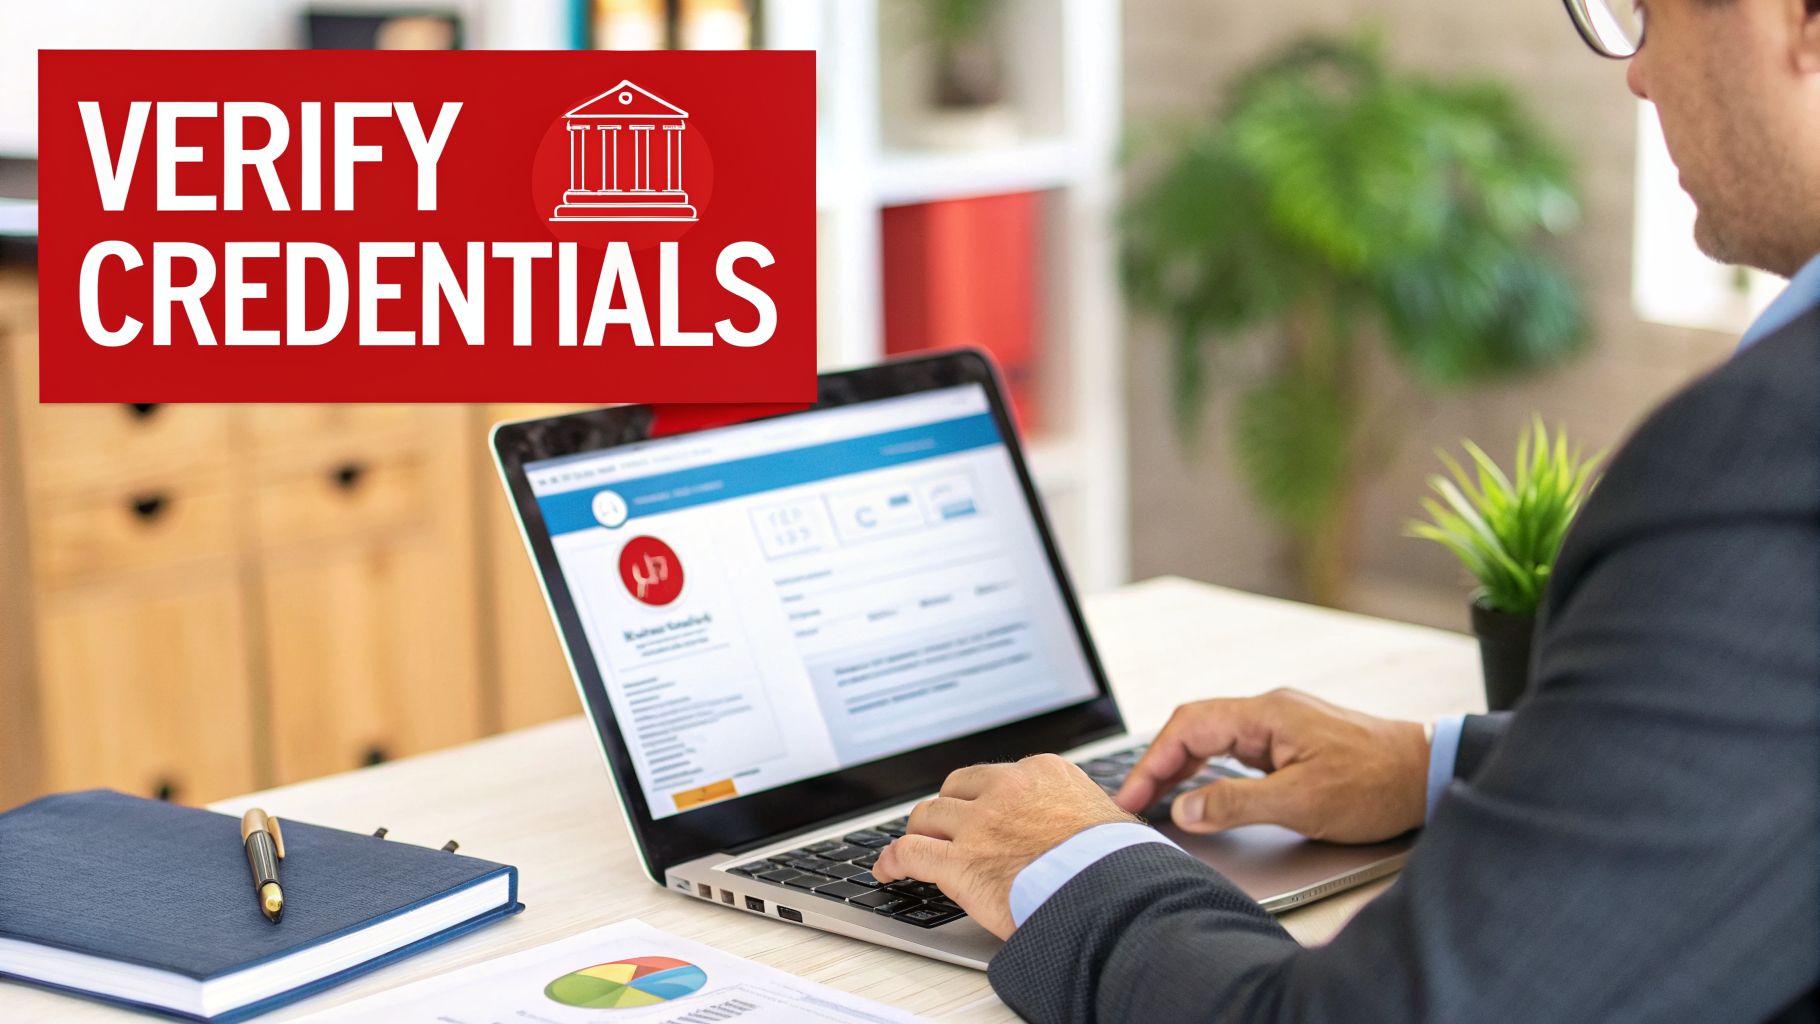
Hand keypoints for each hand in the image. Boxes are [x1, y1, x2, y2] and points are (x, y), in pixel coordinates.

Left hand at [874, 755, 1136, 939]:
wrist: (1114, 895)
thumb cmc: (1120, 866)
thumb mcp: (1108, 819)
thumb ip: (1082, 814)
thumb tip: (1087, 828)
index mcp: (1043, 773)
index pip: (996, 776)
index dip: (982, 799)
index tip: (978, 812)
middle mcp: (1007, 790)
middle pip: (956, 790)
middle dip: (947, 810)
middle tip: (945, 829)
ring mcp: (980, 824)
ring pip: (928, 815)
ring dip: (921, 832)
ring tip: (915, 847)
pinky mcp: (960, 862)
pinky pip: (910, 851)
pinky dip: (892, 860)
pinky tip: (888, 870)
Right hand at [1115, 689, 1429, 842]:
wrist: (1431, 775)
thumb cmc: (1377, 783)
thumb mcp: (1302, 802)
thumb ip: (1237, 804)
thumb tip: (1186, 809)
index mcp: (1267, 714)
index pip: (1189, 726)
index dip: (1152, 761)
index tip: (1131, 796)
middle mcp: (1270, 712)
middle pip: (1194, 728)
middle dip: (1157, 764)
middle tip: (1132, 802)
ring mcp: (1281, 726)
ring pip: (1212, 739)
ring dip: (1180, 767)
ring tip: (1154, 800)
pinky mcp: (1292, 744)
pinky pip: (1234, 751)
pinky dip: (1207, 770)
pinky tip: (1198, 792)